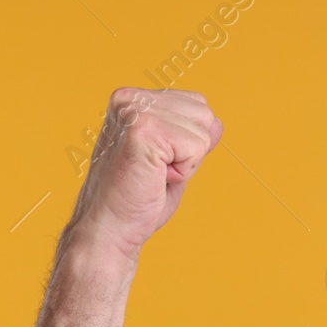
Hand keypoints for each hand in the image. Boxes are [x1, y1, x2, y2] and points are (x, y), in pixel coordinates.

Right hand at [64, 87, 223, 260]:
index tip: (157, 162)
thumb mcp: (171, 160)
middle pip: (204, 114)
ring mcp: (135, 110)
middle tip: (155, 171)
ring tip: (153, 174)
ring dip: (186, 163)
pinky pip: (196, 148)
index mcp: (134, 99)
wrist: (109, 228)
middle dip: (191, 151)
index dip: (189, 142)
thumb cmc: (136, 199)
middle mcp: (131, 98)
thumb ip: (191, 136)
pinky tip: (154, 178)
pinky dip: (183, 172)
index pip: (197, 104)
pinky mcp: (142, 128)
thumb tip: (217, 123)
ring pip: (203, 132)